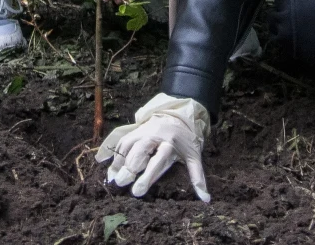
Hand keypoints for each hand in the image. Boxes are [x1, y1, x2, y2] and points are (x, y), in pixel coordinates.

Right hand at [95, 93, 210, 201]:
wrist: (178, 115)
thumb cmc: (186, 140)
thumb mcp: (194, 157)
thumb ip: (198, 177)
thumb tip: (206, 199)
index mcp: (170, 144)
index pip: (157, 161)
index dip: (147, 177)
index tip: (137, 192)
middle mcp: (154, 136)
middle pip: (139, 150)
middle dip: (129, 167)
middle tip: (121, 183)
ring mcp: (142, 131)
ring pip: (127, 144)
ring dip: (118, 161)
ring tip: (112, 178)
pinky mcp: (134, 129)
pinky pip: (121, 139)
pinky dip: (113, 152)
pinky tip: (107, 165)